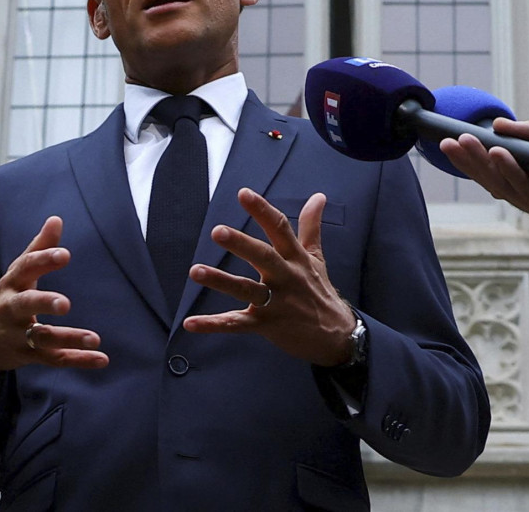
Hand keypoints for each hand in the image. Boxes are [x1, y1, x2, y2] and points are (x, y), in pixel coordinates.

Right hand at [0, 216, 108, 400]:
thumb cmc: (6, 297)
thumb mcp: (17, 273)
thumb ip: (39, 248)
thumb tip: (56, 219)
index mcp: (12, 283)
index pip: (25, 267)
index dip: (44, 260)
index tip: (64, 254)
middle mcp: (11, 309)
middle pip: (26, 305)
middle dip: (44, 303)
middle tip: (65, 304)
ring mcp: (18, 335)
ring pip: (42, 338)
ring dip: (68, 338)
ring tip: (95, 338)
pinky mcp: (27, 356)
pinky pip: (53, 359)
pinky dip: (77, 360)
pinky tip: (101, 359)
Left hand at [183, 189, 355, 366]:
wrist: (337, 335)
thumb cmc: (320, 291)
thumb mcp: (316, 257)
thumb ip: (311, 226)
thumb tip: (318, 196)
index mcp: (295, 258)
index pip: (279, 228)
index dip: (262, 210)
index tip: (243, 193)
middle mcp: (285, 277)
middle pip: (263, 257)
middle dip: (241, 244)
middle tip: (217, 231)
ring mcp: (276, 302)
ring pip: (246, 289)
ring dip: (220, 280)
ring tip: (195, 271)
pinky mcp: (266, 324)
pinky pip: (236, 323)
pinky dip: (213, 324)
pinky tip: (190, 323)